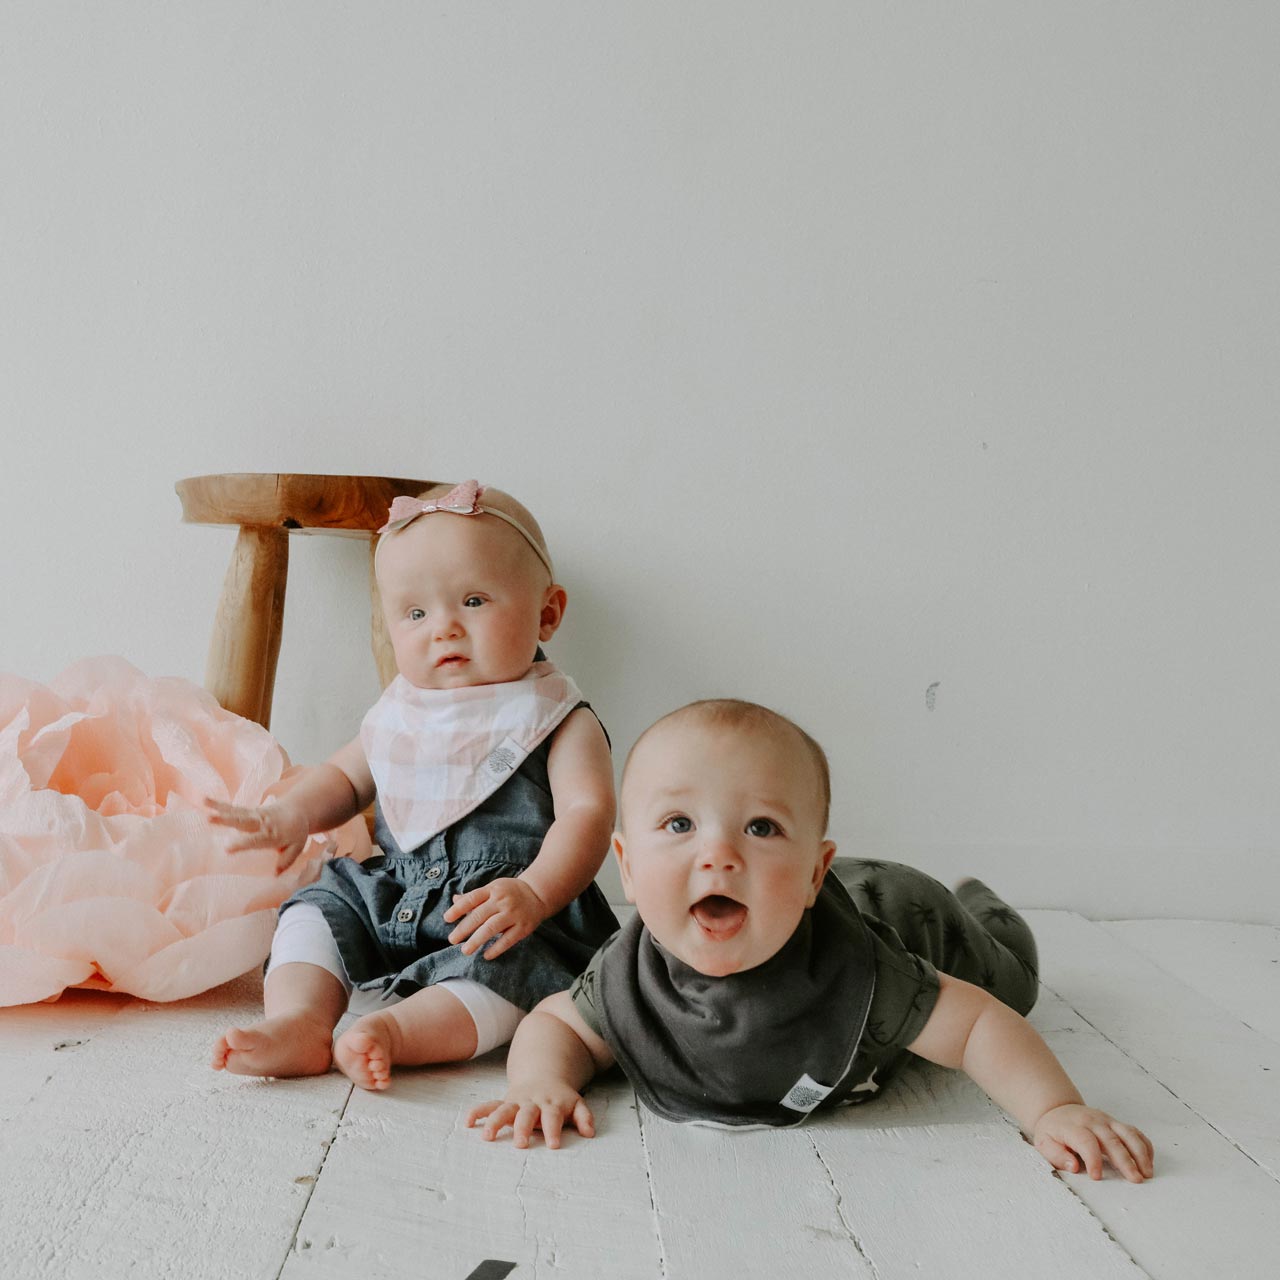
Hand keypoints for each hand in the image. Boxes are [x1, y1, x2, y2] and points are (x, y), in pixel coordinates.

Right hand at [205, 796, 310, 873]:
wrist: (299, 810)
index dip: (242, 844)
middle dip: (226, 820)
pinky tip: (205, 800)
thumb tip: (274, 874)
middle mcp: (261, 823)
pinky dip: (220, 804)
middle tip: (209, 819)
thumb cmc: (296, 833)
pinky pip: (233, 808)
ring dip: (219, 808)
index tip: (226, 848)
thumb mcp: (296, 848)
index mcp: (272, 834)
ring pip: (236, 812)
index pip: (255, 840)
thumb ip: (286, 861)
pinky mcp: (249, 810)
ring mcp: (255, 814)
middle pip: (242, 821)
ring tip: (204, 802)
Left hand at [443, 878, 547, 959]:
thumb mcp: (493, 888)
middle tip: (452, 940)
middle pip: (479, 916)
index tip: (447, 919)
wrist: (538, 894)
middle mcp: (502, 901)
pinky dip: (496, 948)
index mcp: (493, 890)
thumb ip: (474, 896)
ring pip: (492, 928)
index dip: (458, 909)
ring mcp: (513, 914)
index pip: (472, 898)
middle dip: (464, 929)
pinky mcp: (523, 927)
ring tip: (465, 950)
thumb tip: (454, 900)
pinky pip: (507, 940)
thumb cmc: (510, 892)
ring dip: (477, 940)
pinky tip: (486, 955)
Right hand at [466, 1085, 595, 1148]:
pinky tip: (467, 1122)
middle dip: (523, 1128)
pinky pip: (488, 1105)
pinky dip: (477, 1112)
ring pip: (504, 1110)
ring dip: (495, 1122)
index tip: (553, 1145)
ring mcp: (516, 1101)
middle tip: (521, 1144)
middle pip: (527, 1114)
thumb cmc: (561, 1098)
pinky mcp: (504, 1102)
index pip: (553, 1117)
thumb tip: (590, 1133)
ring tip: (487, 1137)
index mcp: (551, 1103)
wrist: (544, 1075)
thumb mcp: (576, 1104)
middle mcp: (532, 1102)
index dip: (553, 1130)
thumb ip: (584, 1117)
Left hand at [1032, 1104, 1153, 1182]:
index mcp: (1072, 1127)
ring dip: (1140, 1153)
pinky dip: (1144, 1145)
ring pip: (1127, 1134)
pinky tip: (1148, 1161)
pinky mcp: (1116, 1123)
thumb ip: (1056, 1154)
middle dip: (1125, 1160)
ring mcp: (1106, 1121)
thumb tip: (1073, 1166)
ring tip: (1147, 1173)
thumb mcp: (1043, 1142)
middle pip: (1112, 1140)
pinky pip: (1134, 1132)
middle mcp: (1092, 1122)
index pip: (1085, 1142)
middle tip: (1135, 1179)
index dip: (1092, 1159)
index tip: (1097, 1177)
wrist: (1059, 1110)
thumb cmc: (1053, 1130)